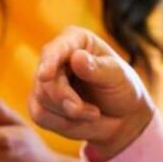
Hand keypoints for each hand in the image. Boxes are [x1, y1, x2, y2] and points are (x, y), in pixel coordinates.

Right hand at [29, 26, 153, 161]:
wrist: (122, 115)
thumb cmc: (122, 87)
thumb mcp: (117, 76)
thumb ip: (98, 68)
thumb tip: (76, 57)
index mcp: (75, 39)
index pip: (56, 49)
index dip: (50, 62)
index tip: (44, 76)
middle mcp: (55, 55)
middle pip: (45, 79)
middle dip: (66, 99)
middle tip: (93, 113)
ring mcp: (45, 79)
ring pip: (42, 98)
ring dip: (70, 113)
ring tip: (94, 113)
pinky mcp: (40, 101)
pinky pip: (40, 115)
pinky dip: (62, 122)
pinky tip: (81, 119)